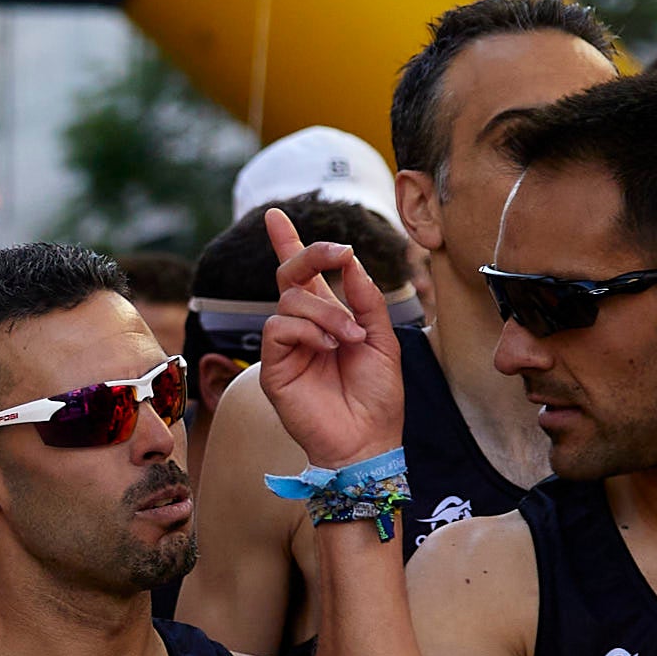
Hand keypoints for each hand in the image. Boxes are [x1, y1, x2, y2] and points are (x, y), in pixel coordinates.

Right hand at [255, 208, 405, 475]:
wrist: (369, 440)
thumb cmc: (378, 397)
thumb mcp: (384, 340)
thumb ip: (367, 301)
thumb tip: (351, 263)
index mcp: (327, 319)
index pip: (302, 276)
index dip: (286, 243)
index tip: (275, 215)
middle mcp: (302, 328)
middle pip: (289, 275)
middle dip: (310, 254)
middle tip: (340, 254)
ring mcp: (285, 348)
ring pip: (290, 301)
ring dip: (326, 312)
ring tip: (349, 339)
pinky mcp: (273, 368)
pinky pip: (280, 328)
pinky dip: (309, 331)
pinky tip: (329, 347)